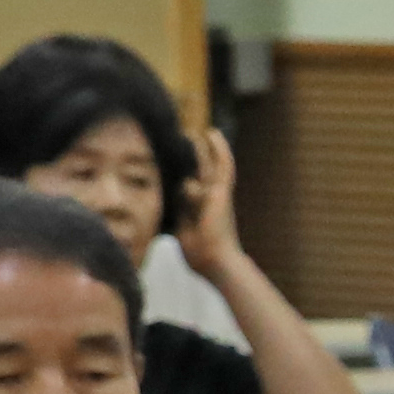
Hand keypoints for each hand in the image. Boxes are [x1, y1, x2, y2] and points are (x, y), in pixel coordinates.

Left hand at [179, 128, 253, 280]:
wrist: (215, 260)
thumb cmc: (199, 253)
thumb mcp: (180, 230)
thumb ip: (177, 214)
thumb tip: (171, 198)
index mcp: (199, 210)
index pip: (187, 187)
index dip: (180, 176)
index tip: (170, 166)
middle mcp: (210, 199)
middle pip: (199, 173)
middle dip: (193, 158)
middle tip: (184, 139)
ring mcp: (217, 194)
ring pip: (208, 166)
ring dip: (202, 149)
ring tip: (195, 132)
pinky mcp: (221, 190)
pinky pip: (222, 164)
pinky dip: (219, 149)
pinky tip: (211, 133)